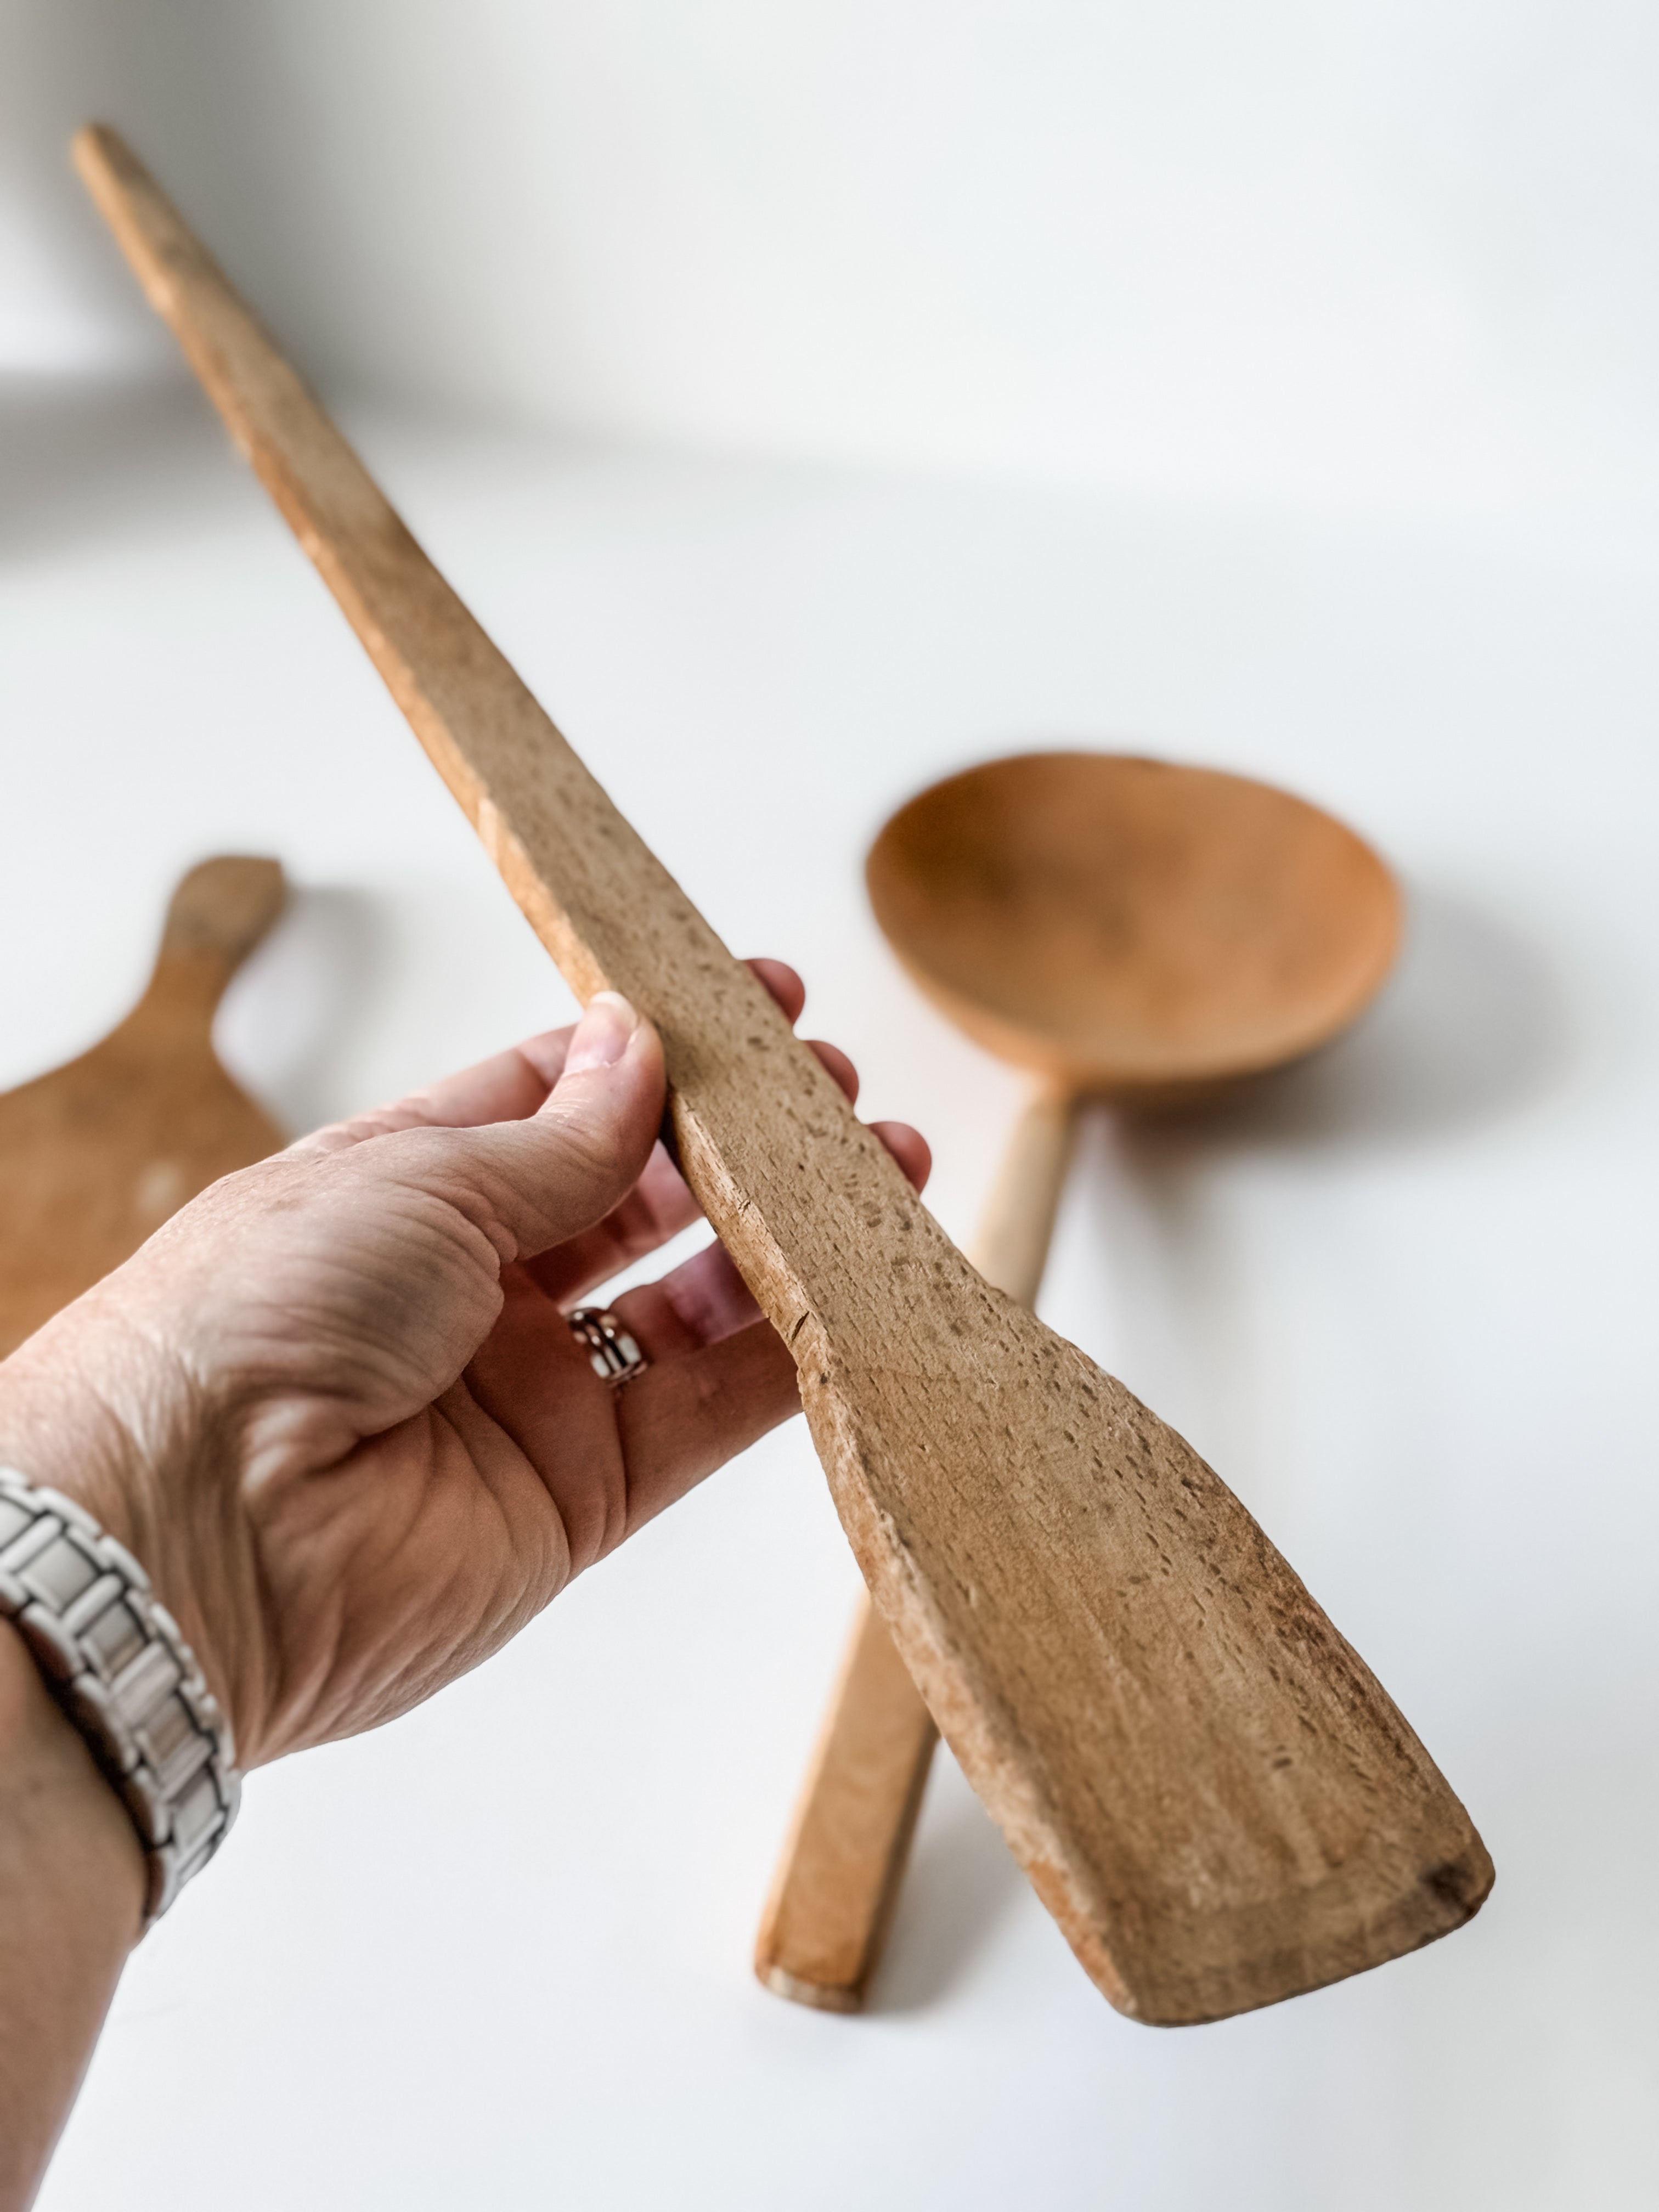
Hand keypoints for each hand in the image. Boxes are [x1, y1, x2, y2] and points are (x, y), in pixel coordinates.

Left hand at [0, 964, 927, 1770]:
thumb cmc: (258, 1315)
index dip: (662, 1053)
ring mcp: (534, 1392)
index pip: (561, 1100)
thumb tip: (638, 1048)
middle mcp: (475, 1288)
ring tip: (881, 1170)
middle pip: (643, 1198)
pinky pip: (709, 1413)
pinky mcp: (583, 1495)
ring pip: (694, 1303)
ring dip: (786, 1241)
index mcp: (408, 1187)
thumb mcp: (416, 1178)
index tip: (757, 1005)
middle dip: (742, 1141)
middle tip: (833, 1090)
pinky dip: (788, 1358)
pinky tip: (853, 1290)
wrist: (195, 1534)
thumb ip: (556, 1136)